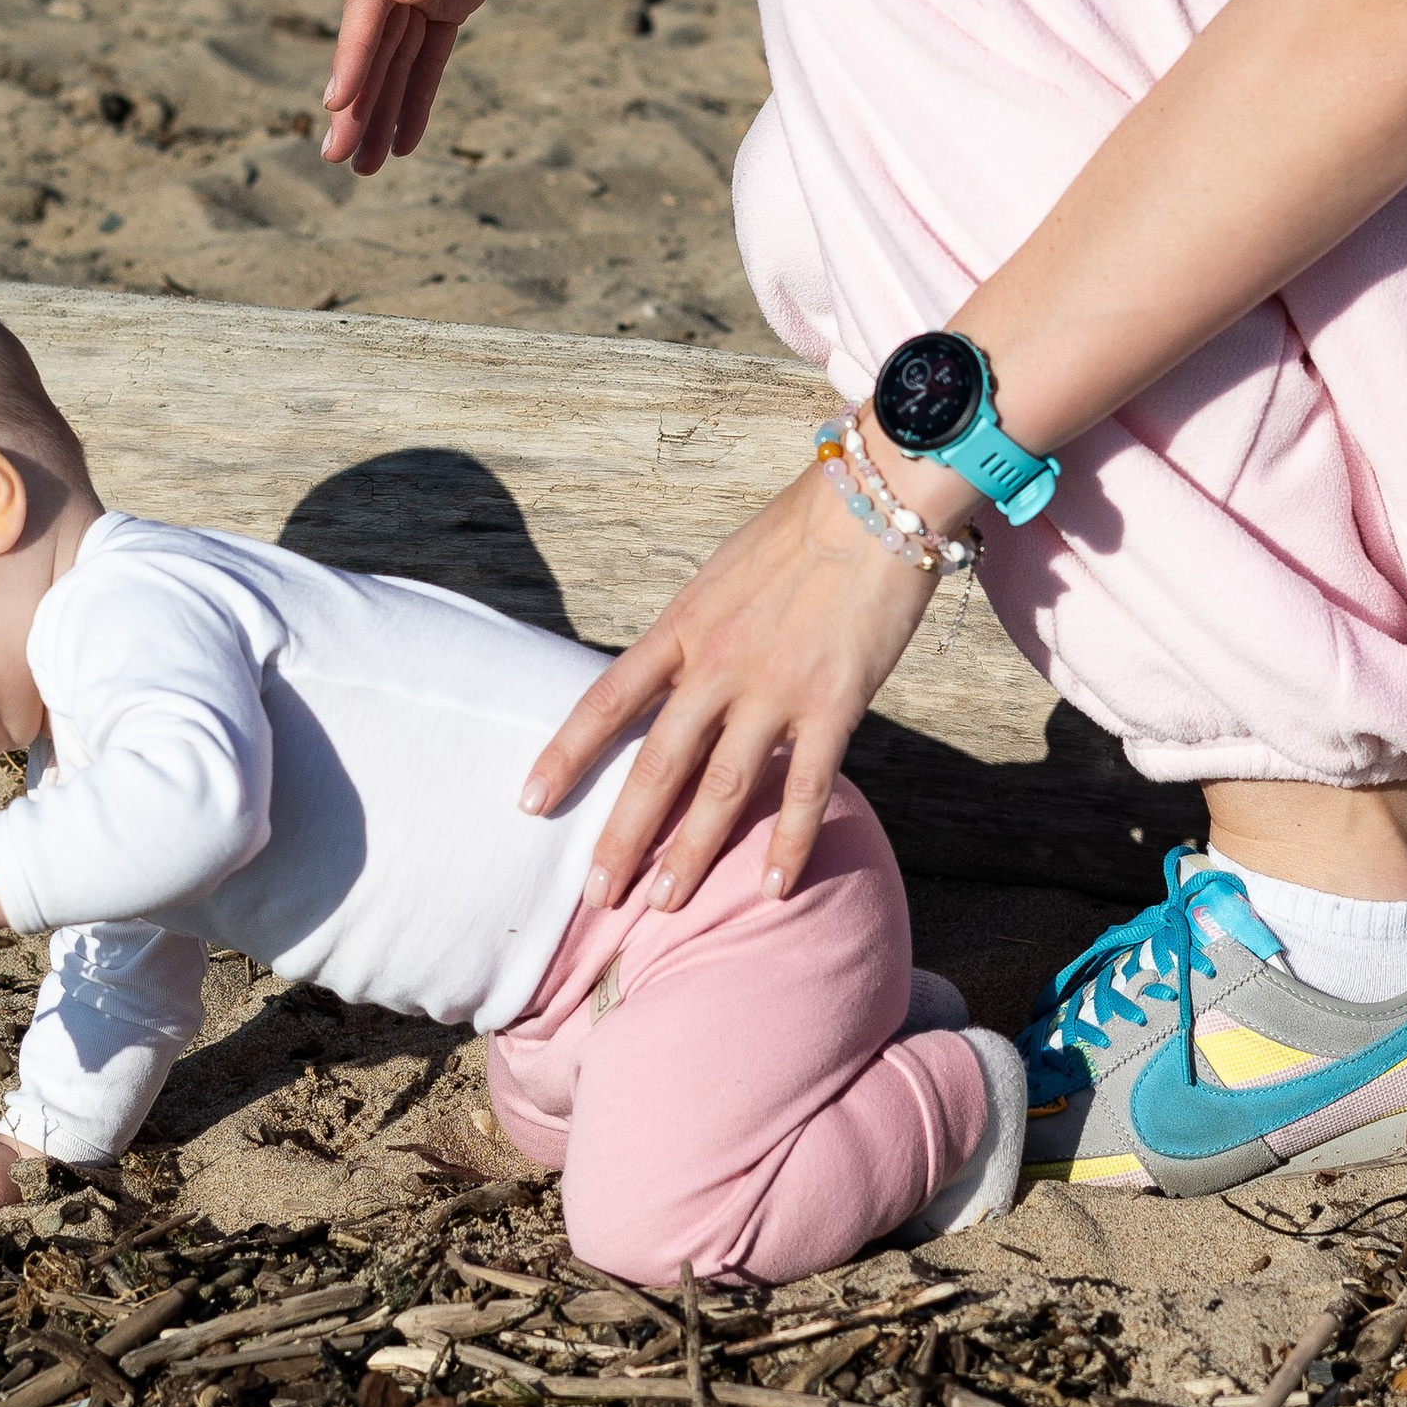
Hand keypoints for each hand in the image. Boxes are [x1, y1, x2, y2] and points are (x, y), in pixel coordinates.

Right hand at [322, 0, 619, 173]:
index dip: (351, 54)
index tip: (336, 104)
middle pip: (374, 35)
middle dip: (357, 98)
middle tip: (337, 158)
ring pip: (397, 52)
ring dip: (381, 106)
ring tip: (365, 165)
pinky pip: (430, 50)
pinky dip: (417, 91)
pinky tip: (405, 135)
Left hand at [521, 445, 953, 912]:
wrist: (877, 501)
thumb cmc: (799, 530)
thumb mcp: (721, 573)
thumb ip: (695, 630)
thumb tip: (670, 675)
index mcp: (682, 626)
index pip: (606, 700)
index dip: (565, 755)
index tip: (529, 802)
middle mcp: (719, 664)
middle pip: (657, 765)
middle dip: (623, 835)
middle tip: (595, 895)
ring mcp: (776, 688)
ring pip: (722, 790)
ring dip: (690, 853)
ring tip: (664, 906)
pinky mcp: (836, 704)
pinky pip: (806, 788)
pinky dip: (789, 844)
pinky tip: (772, 888)